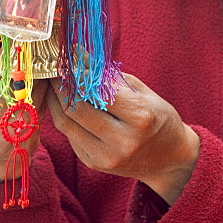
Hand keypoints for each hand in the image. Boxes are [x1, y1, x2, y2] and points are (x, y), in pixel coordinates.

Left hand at [46, 74, 199, 204]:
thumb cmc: (158, 118)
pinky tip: (63, 103)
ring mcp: (106, 156)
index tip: (70, 60)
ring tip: (53, 84)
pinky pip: (70, 136)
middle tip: (54, 70)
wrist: (169, 158)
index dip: (80, 73)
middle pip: (77, 109)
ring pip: (67, 124)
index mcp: (140, 117)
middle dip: (61, 86)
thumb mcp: (142, 92)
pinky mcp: (94, 164)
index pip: (99, 90)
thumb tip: (80, 58)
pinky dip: (65, 117)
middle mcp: (122, 141)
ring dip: (56, 101)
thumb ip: (110, 77)